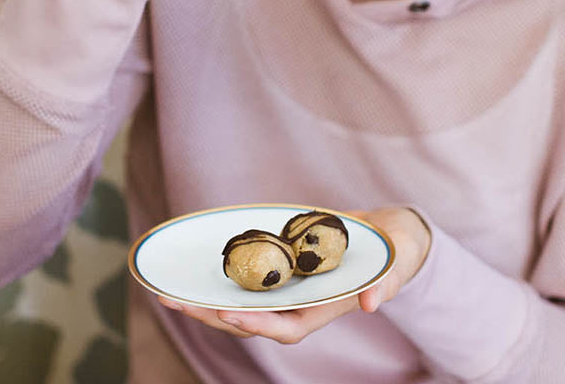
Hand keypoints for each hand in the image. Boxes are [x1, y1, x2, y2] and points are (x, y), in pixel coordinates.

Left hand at [157, 207, 431, 344]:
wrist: (391, 237)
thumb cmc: (397, 249)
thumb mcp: (397, 261)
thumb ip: (387, 282)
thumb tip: (371, 304)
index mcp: (324, 309)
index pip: (285, 327)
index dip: (256, 323)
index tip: (227, 314)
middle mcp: (299, 303)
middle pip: (250, 320)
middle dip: (211, 315)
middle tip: (172, 303)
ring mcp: (286, 288)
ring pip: (240, 303)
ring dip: (205, 301)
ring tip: (166, 293)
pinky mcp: (279, 269)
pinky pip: (244, 279)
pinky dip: (218, 278)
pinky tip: (191, 270)